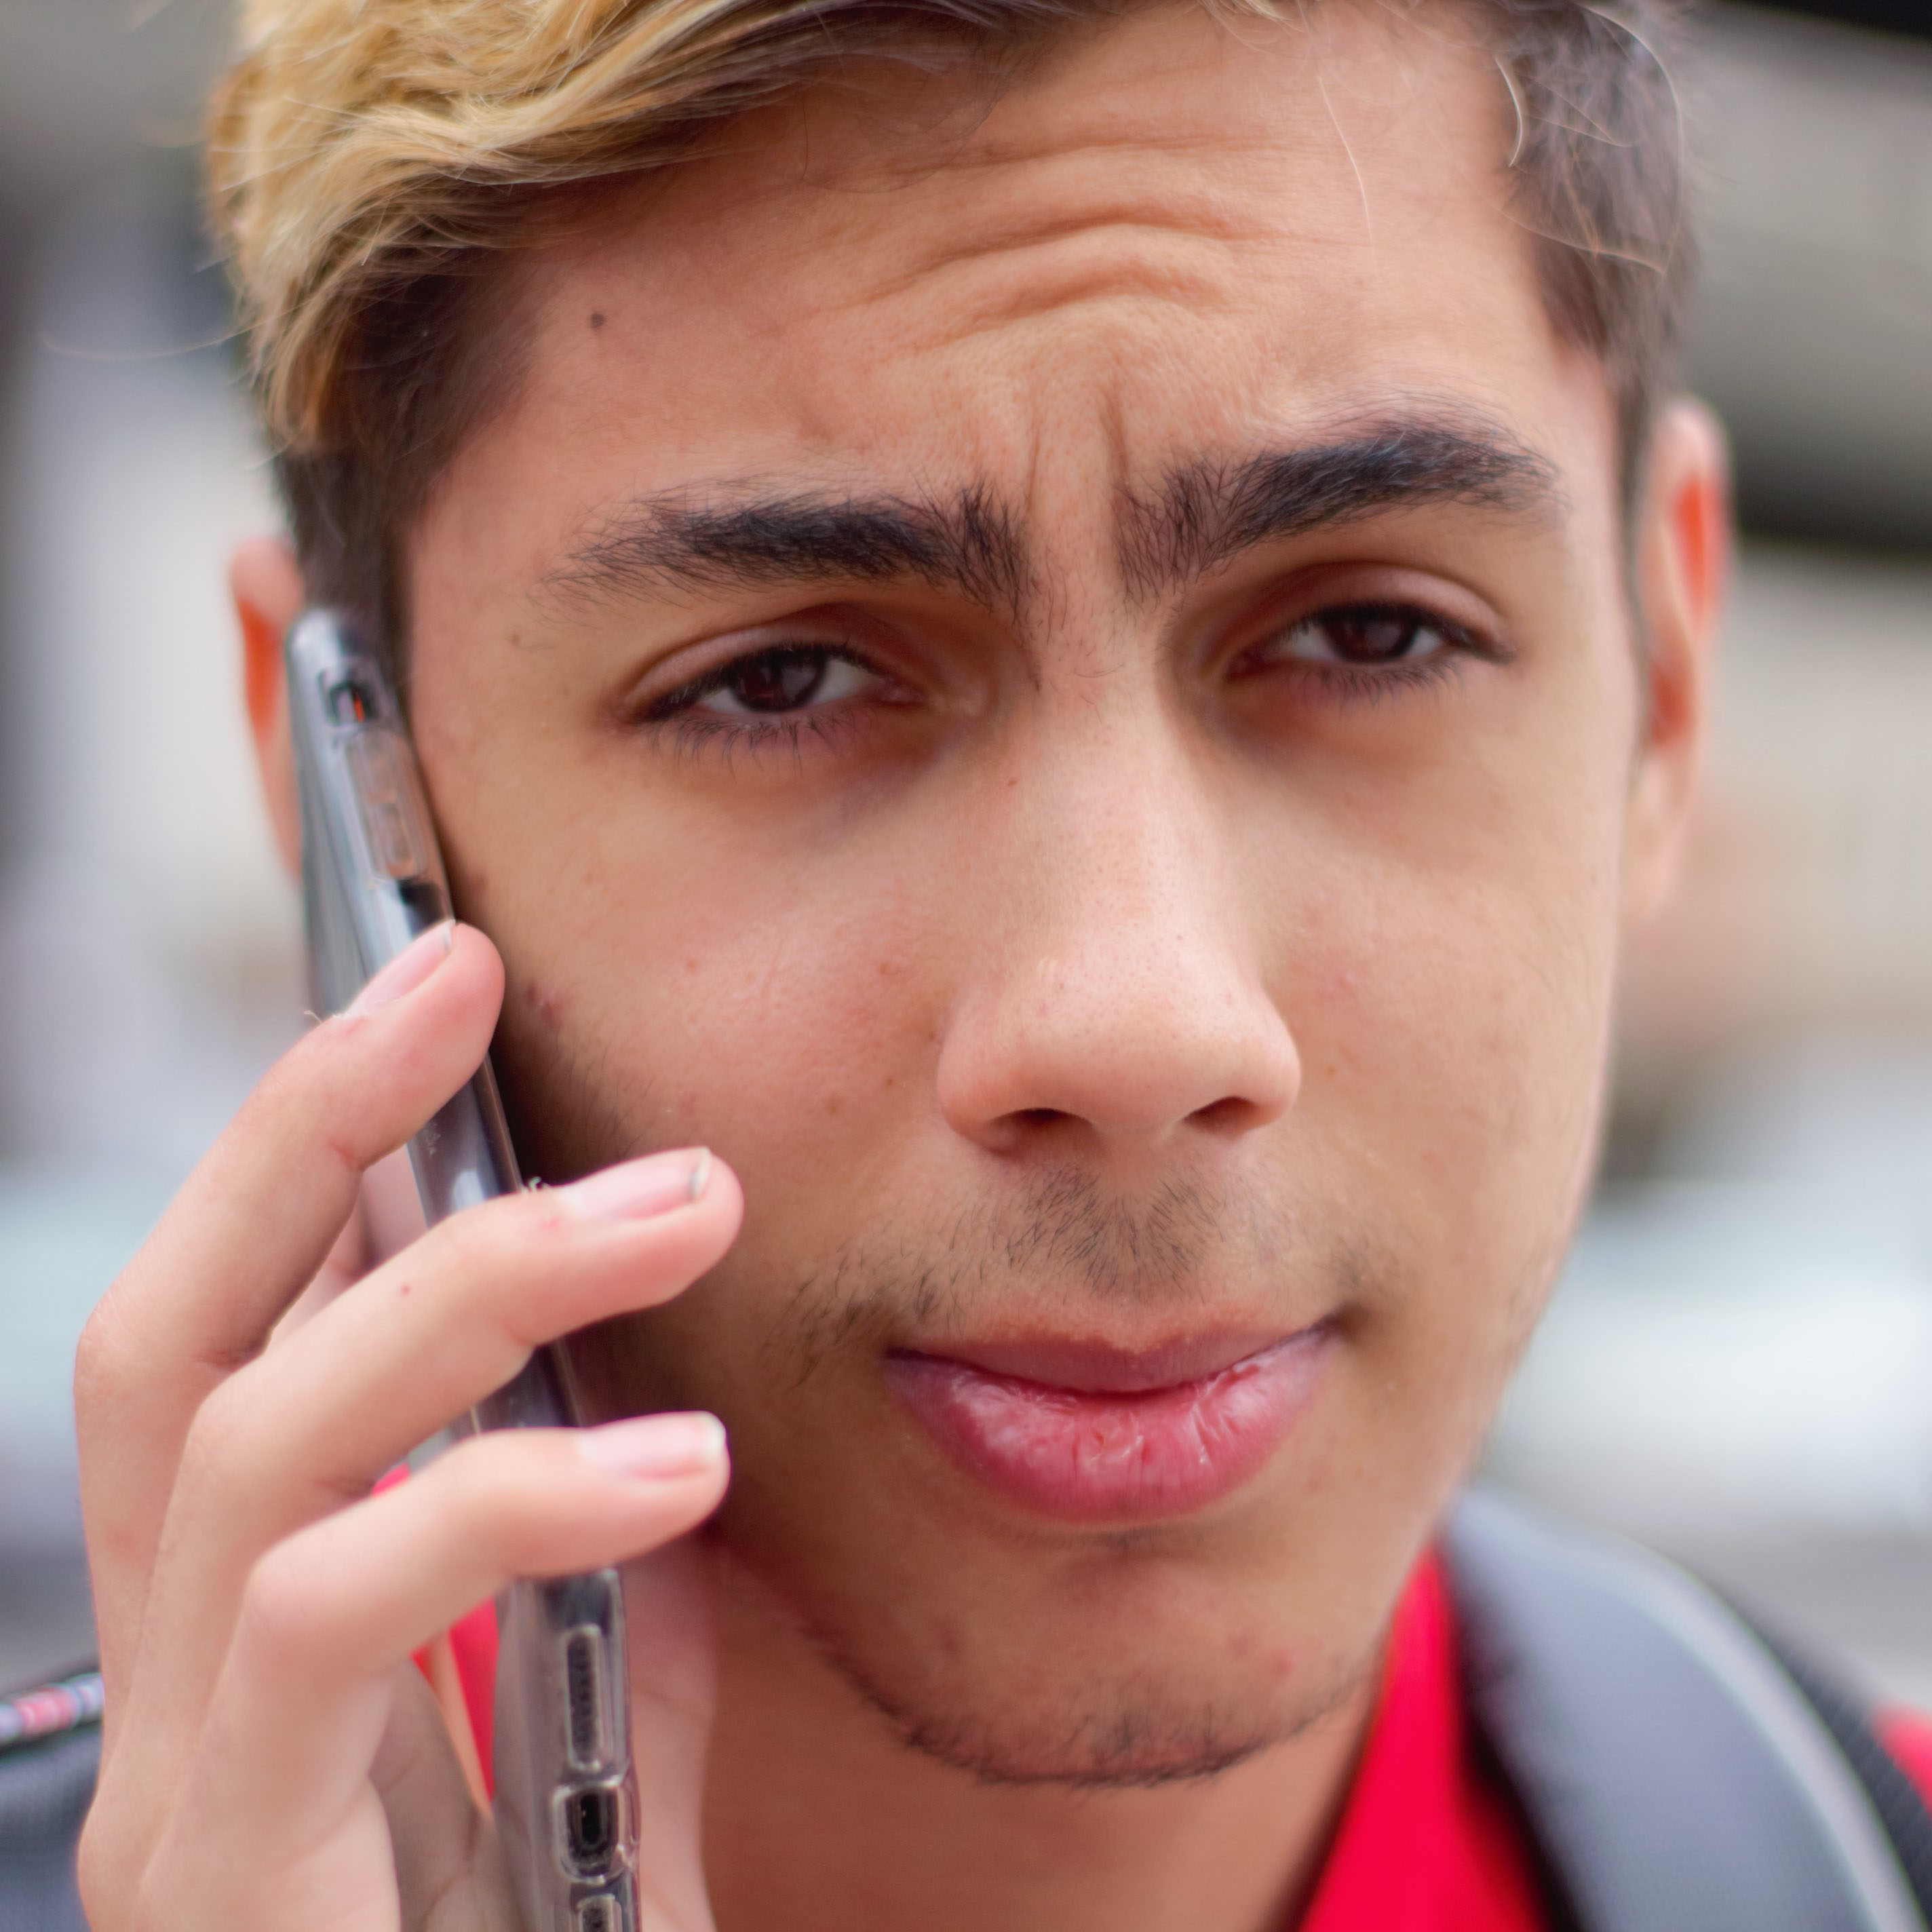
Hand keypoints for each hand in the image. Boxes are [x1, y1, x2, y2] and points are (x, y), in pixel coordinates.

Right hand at [74, 923, 738, 1930]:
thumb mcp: (601, 1776)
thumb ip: (615, 1623)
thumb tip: (668, 1447)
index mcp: (259, 1645)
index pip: (237, 1338)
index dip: (317, 1152)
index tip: (443, 1003)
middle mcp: (178, 1693)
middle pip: (171, 1334)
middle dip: (298, 1125)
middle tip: (455, 969)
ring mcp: (180, 1791)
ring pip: (242, 1439)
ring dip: (463, 1283)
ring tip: (673, 1197)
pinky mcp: (223, 1881)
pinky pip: (340, 1617)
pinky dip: (507, 1497)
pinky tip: (675, 1465)